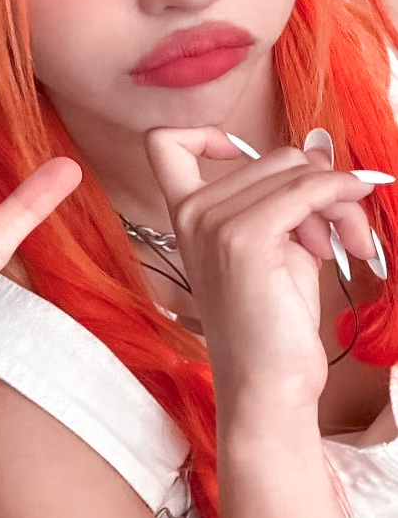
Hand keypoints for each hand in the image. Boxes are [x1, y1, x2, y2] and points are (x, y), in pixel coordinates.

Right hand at [145, 127, 377, 413]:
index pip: (166, 144)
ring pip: (295, 170)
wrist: (266, 382)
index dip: (206, 134)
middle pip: (272, 157)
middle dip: (320, 183)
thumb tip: (320, 147)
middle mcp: (191, 212)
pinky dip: (341, 197)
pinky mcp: (243, 238)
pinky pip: (307, 190)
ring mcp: (213, 223)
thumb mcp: (276, 247)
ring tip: (347, 244)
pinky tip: (352, 235)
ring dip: (339, 200)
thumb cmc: (270, 323)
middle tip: (342, 229)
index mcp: (186, 213)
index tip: (247, 158)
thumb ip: (289, 198)